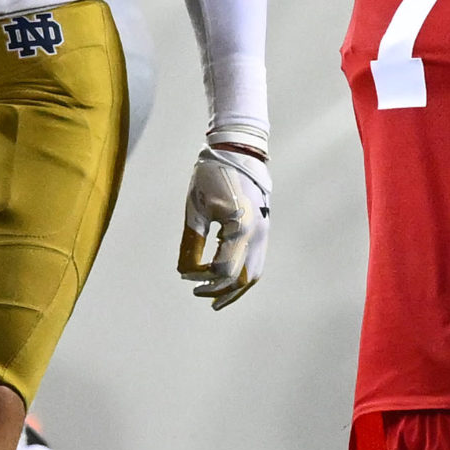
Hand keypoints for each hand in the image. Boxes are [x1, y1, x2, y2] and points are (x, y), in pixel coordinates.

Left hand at [176, 143, 269, 308]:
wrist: (238, 150)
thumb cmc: (212, 176)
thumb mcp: (195, 209)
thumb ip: (192, 243)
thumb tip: (185, 273)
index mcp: (239, 227)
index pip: (222, 270)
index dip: (201, 278)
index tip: (185, 273)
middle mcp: (256, 233)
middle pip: (242, 278)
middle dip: (220, 291)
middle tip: (198, 294)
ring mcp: (264, 232)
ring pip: (254, 273)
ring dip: (236, 289)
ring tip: (217, 298)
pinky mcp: (264, 229)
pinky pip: (257, 261)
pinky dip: (243, 274)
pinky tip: (227, 278)